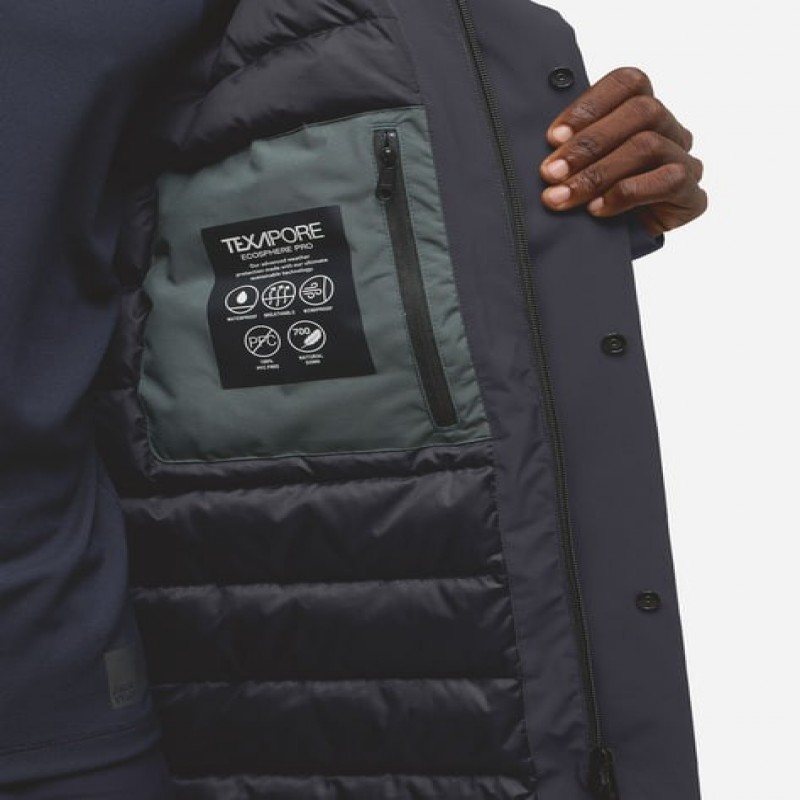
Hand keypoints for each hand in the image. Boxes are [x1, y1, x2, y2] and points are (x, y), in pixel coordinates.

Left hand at [539, 67, 706, 235]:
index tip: (552, 137)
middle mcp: (670, 130)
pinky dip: (626, 193)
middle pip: (641, 111)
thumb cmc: (593, 203)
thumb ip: (570, 149)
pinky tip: (597, 209)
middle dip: (588, 143)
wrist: (614, 252)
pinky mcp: (693, 196)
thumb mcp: (576, 170)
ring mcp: (684, 161)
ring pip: (649, 145)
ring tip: (563, 196)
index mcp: (643, 111)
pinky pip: (669, 180)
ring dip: (598, 172)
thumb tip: (544, 142)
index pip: (628, 83)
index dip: (589, 105)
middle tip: (551, 173)